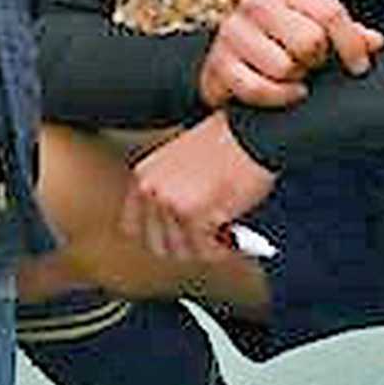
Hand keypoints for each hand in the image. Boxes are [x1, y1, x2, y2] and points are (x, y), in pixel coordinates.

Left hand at [119, 115, 276, 262]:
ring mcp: (169, 203)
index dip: (158, 238)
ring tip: (224, 240)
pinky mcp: (193, 214)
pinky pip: (205, 250)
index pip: (133, 226)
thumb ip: (171, 193)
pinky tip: (233, 239)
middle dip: (184, 248)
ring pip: (182, 251)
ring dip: (205, 250)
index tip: (178, 241)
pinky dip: (221, 250)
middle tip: (207, 245)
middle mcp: (150, 190)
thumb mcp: (182, 163)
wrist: (250, 133)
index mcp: (143, 175)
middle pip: (157, 245)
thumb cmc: (226, 143)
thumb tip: (177, 230)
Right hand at [197, 0, 383, 109]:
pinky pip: (259, 88)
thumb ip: (348, 35)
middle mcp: (254, 3)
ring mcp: (231, 33)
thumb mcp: (315, 33)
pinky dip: (278, 97)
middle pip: (309, 40)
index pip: (330, 12)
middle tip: (311, 66)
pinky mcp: (217, 64)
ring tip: (291, 76)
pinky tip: (286, 94)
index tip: (359, 66)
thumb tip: (374, 42)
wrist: (232, 70)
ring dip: (294, 80)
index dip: (351, 45)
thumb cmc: (281, 47)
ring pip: (285, 67)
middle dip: (316, 61)